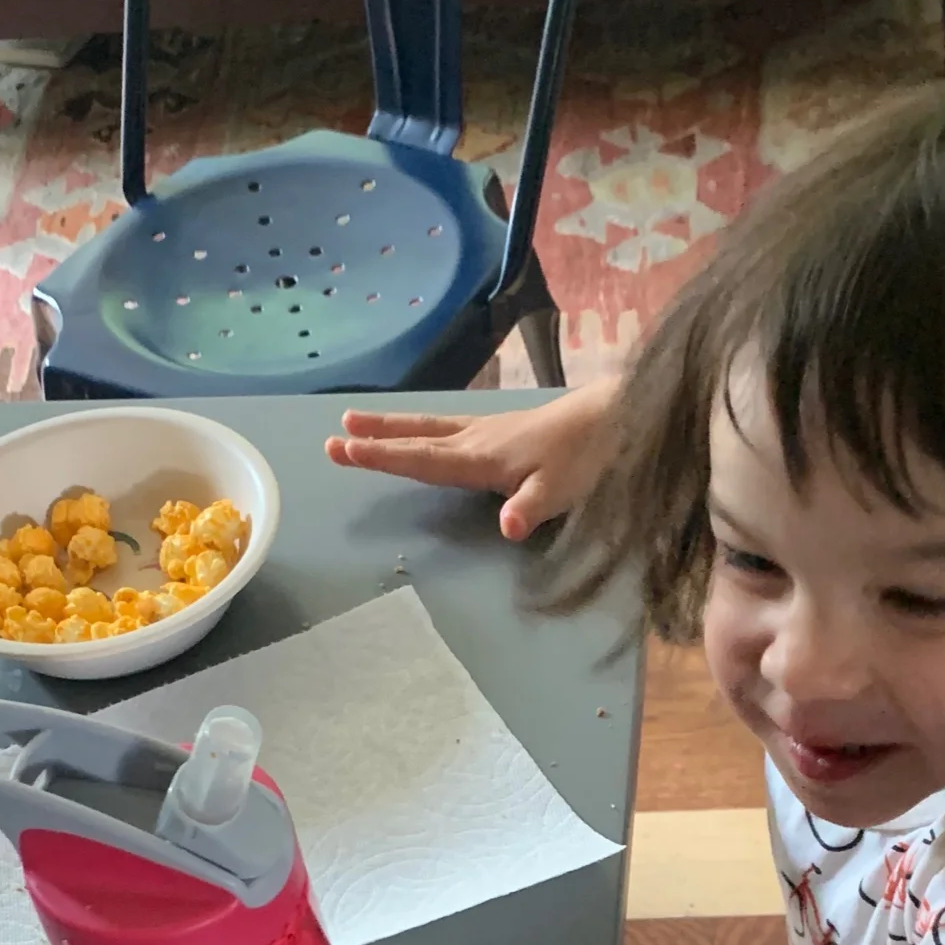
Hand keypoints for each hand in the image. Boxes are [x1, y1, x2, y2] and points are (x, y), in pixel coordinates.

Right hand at [324, 377, 618, 540]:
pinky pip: (444, 428)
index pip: (422, 459)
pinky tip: (415, 429)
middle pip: (415, 438)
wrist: (612, 417)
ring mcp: (485, 431)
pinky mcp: (498, 431)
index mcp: (481, 458)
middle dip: (374, 439)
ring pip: (426, 428)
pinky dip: (418, 428)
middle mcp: (475, 440)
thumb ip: (530, 508)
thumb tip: (508, 526)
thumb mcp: (560, 490)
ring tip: (353, 422)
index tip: (346, 451)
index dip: (384, 457)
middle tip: (332, 439)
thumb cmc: (586, 457)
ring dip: (389, 427)